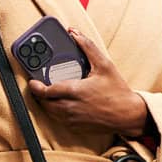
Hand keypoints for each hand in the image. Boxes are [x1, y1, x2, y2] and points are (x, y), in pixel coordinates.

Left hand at [29, 23, 151, 143]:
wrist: (128, 115)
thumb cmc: (117, 91)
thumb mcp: (104, 65)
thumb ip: (88, 47)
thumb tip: (74, 33)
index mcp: (75, 91)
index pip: (46, 91)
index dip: (35, 86)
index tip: (33, 80)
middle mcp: (71, 108)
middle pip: (44, 102)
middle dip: (39, 93)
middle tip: (41, 84)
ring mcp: (72, 120)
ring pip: (50, 112)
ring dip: (47, 103)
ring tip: (49, 92)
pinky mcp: (76, 127)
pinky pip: (58, 120)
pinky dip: (56, 111)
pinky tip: (62, 103)